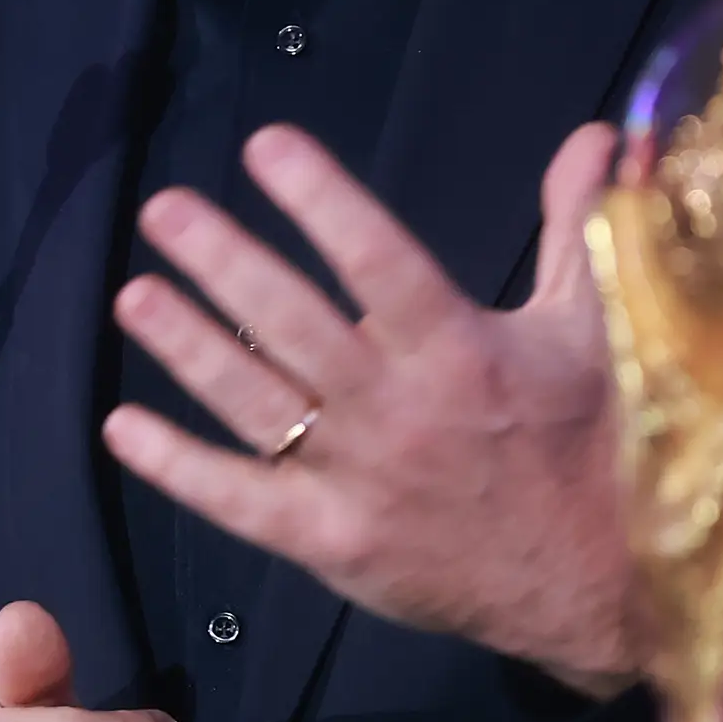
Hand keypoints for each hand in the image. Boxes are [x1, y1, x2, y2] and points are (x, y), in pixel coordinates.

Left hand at [103, 120, 638, 695]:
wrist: (600, 587)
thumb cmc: (592, 443)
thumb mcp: (595, 330)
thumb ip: (579, 226)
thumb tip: (600, 134)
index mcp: (463, 352)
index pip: (380, 261)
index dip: (322, 201)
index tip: (266, 146)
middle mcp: (400, 410)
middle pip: (294, 324)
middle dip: (223, 261)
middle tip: (163, 210)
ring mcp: (359, 480)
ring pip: (257, 403)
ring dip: (188, 347)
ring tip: (134, 295)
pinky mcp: (333, 543)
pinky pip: (242, 502)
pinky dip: (178, 467)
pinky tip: (121, 426)